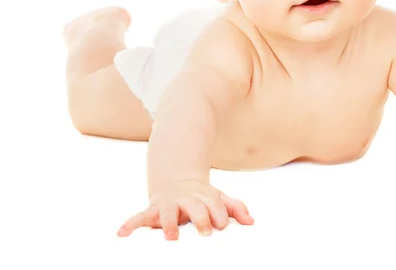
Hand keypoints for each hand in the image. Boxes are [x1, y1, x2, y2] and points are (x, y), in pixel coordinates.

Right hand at [117, 180, 253, 239]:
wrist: (176, 180)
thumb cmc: (201, 196)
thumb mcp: (219, 198)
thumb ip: (235, 208)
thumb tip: (251, 222)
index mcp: (204, 197)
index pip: (215, 204)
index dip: (218, 214)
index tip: (222, 225)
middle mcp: (186, 199)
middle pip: (194, 207)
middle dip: (200, 217)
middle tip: (205, 231)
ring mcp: (168, 204)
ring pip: (168, 212)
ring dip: (169, 223)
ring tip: (171, 238)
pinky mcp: (152, 210)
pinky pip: (138, 217)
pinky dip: (129, 225)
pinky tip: (121, 234)